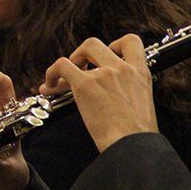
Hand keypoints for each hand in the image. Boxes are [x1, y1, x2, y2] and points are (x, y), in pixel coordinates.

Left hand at [40, 34, 157, 151]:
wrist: (132, 147)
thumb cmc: (135, 136)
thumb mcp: (141, 104)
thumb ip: (127, 91)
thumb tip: (109, 94)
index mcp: (141, 73)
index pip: (131, 42)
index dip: (114, 44)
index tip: (105, 56)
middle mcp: (123, 69)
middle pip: (95, 43)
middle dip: (82, 53)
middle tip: (78, 69)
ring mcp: (104, 75)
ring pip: (80, 51)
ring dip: (68, 62)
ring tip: (62, 78)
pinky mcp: (85, 84)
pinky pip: (62, 66)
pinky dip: (51, 73)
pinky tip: (49, 85)